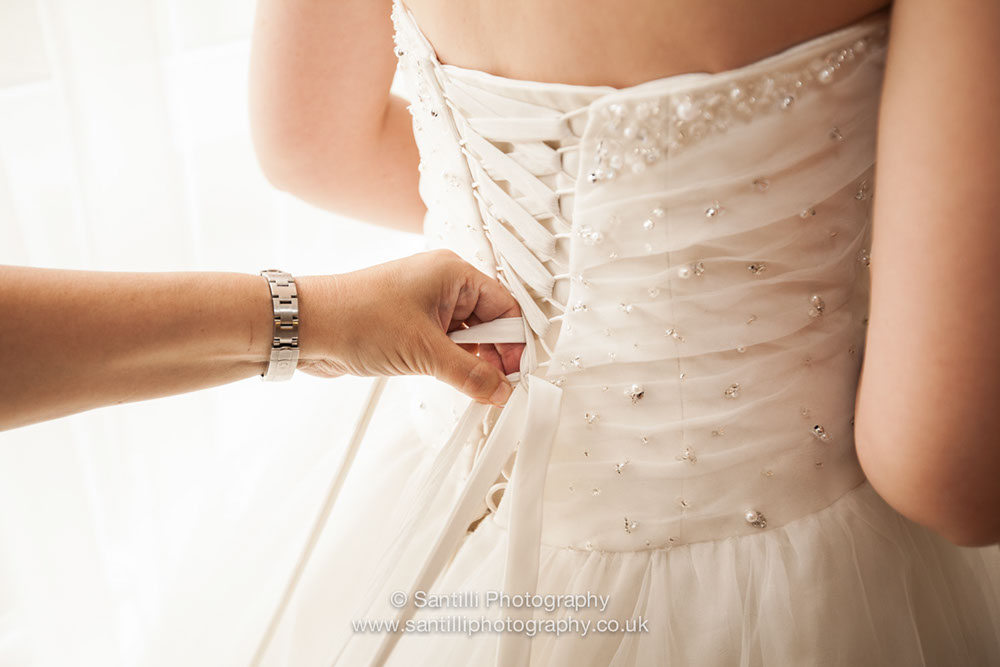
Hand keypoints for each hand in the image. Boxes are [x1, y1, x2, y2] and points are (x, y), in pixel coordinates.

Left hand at [295, 250, 523, 405]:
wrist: (307, 328)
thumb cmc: (356, 319)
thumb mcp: (425, 352)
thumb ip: (471, 374)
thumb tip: (501, 389)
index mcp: (453, 273)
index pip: (505, 307)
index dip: (515, 342)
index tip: (517, 374)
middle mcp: (441, 285)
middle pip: (489, 322)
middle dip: (495, 355)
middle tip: (497, 386)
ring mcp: (424, 305)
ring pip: (467, 336)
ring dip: (472, 362)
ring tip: (474, 387)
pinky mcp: (409, 325)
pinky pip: (444, 344)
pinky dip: (452, 363)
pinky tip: (454, 381)